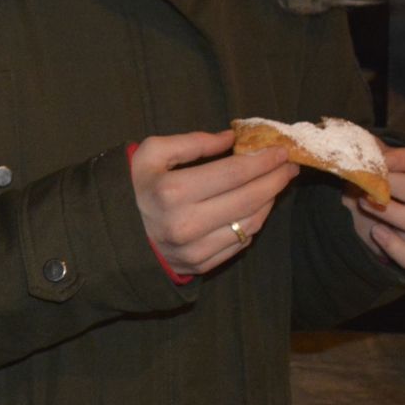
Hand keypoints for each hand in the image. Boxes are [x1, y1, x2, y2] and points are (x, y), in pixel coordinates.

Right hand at [133, 130, 298, 276]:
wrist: (115, 232)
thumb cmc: (137, 186)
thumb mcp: (151, 153)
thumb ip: (191, 142)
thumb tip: (231, 139)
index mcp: (172, 191)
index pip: (234, 173)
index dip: (263, 160)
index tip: (280, 150)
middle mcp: (185, 224)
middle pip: (248, 199)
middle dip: (275, 179)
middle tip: (289, 166)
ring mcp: (194, 249)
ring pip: (250, 223)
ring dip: (269, 201)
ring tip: (275, 184)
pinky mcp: (200, 265)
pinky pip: (240, 242)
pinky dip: (254, 222)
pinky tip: (257, 206)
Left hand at [344, 143, 404, 269]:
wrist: (355, 206)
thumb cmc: (369, 176)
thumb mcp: (368, 157)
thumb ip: (367, 148)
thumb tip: (358, 145)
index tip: (382, 160)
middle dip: (394, 186)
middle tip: (368, 184)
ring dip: (393, 214)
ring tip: (365, 203)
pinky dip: (396, 248)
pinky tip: (376, 233)